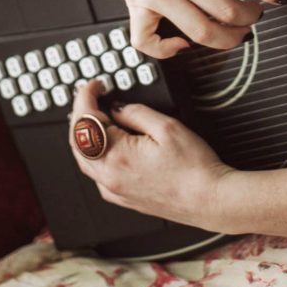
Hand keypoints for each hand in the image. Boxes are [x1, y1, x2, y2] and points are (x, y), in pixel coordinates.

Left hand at [69, 80, 234, 230]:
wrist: (209, 200)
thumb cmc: (194, 169)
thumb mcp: (167, 127)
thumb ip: (136, 113)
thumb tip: (116, 108)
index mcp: (117, 157)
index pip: (85, 122)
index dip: (85, 98)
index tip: (92, 86)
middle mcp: (110, 177)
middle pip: (77, 142)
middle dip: (80, 115)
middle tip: (91, 97)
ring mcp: (115, 191)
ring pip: (85, 160)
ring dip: (84, 135)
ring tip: (96, 116)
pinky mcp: (123, 198)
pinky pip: (98, 174)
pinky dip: (95, 154)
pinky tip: (107, 145)